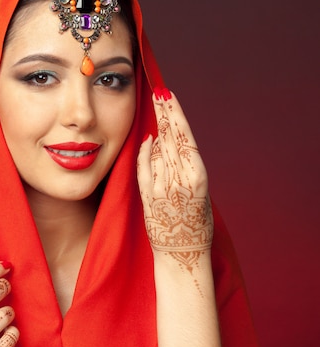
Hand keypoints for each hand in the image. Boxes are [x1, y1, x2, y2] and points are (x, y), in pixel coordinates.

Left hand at [137, 88, 213, 272]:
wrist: (182, 254)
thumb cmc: (196, 224)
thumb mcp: (201, 192)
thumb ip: (189, 168)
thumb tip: (173, 142)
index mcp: (199, 177)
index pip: (185, 136)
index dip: (176, 114)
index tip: (170, 96)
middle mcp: (181, 179)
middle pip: (170, 137)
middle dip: (164, 112)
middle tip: (158, 92)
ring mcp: (162, 187)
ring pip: (158, 149)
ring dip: (157, 129)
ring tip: (156, 108)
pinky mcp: (148, 196)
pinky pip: (144, 167)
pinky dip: (145, 151)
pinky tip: (147, 138)